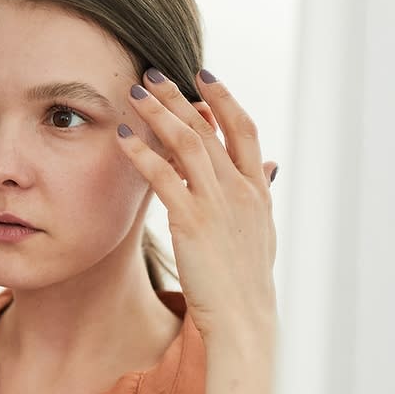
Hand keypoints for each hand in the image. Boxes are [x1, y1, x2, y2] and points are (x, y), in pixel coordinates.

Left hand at [116, 69, 277, 338]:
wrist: (244, 320)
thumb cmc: (247, 282)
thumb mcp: (262, 233)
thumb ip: (261, 195)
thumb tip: (271, 166)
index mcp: (258, 190)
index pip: (243, 129)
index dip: (223, 98)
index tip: (201, 75)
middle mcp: (240, 190)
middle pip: (209, 127)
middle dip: (179, 96)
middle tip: (152, 73)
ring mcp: (218, 204)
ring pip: (187, 142)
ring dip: (158, 113)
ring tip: (133, 92)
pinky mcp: (193, 221)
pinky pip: (164, 176)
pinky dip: (142, 152)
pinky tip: (123, 137)